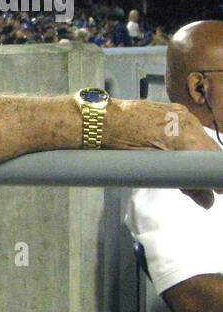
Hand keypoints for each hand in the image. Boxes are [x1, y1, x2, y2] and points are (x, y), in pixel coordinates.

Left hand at [106, 99, 221, 208]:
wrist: (100, 122)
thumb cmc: (120, 146)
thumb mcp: (152, 169)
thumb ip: (184, 184)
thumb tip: (209, 202)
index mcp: (186, 137)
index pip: (213, 158)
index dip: (216, 175)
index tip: (217, 189)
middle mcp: (189, 121)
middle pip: (209, 148)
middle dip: (206, 166)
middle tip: (199, 184)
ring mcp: (181, 113)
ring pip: (200, 138)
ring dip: (197, 154)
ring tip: (185, 169)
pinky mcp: (173, 109)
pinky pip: (190, 127)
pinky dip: (188, 142)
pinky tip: (177, 151)